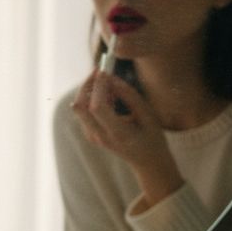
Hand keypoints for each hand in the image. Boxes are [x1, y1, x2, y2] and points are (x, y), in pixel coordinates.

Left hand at [71, 70, 183, 208]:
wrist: (147, 161)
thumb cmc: (152, 137)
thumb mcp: (148, 115)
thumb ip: (130, 96)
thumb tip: (111, 78)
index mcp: (117, 133)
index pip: (97, 108)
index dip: (98, 87)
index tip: (104, 70)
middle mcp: (99, 136)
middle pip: (80, 106)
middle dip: (87, 84)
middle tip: (100, 69)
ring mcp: (91, 136)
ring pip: (79, 108)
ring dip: (89, 90)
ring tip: (110, 83)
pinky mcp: (89, 133)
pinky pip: (84, 112)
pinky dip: (91, 98)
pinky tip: (109, 94)